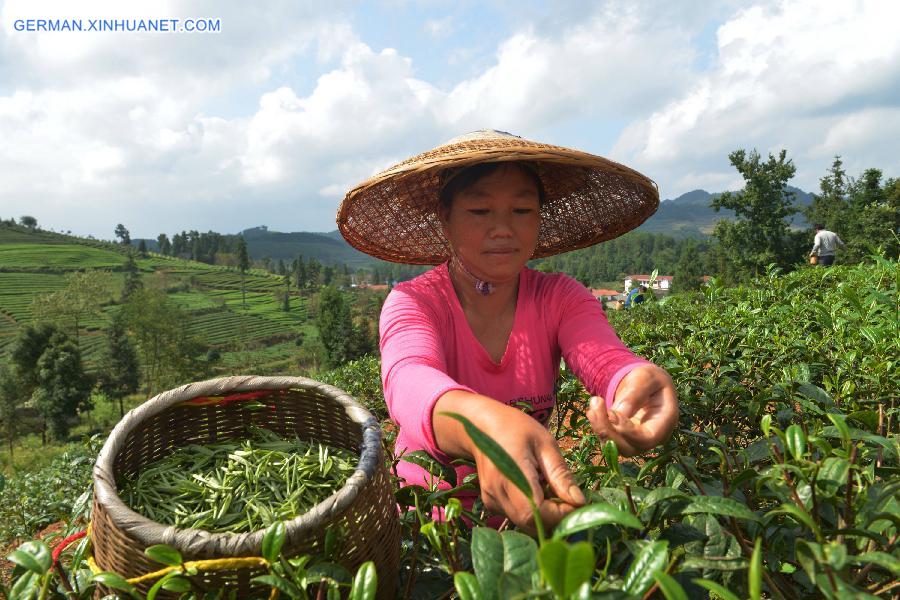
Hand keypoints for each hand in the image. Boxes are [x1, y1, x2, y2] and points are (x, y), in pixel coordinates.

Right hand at [434, 393, 585, 532]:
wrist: (479, 427)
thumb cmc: (516, 428)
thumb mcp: (545, 444)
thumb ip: (561, 474)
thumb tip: (580, 502)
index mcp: (512, 474)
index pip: (536, 513)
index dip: (560, 515)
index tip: (577, 504)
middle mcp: (497, 492)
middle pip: (531, 524)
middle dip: (555, 518)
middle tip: (569, 500)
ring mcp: (491, 500)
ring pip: (525, 524)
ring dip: (545, 516)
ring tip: (552, 491)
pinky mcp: (491, 504)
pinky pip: (517, 517)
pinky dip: (532, 511)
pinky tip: (536, 491)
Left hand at [587, 364, 678, 456]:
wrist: (646, 383)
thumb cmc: (650, 378)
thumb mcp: (646, 377)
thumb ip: (635, 393)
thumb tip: (618, 413)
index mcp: (665, 422)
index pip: (647, 438)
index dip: (626, 431)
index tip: (610, 413)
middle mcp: (653, 437)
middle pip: (629, 448)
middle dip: (608, 432)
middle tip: (593, 409)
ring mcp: (638, 440)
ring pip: (616, 447)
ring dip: (600, 429)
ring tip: (592, 406)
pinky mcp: (624, 438)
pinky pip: (609, 440)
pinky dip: (598, 427)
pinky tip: (593, 411)